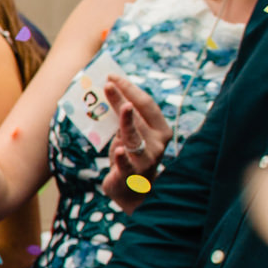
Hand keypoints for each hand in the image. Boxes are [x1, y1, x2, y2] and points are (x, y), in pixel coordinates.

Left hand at [100, 76, 171, 210]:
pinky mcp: (132, 174)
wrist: (134, 191)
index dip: (130, 89)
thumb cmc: (130, 156)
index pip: (146, 105)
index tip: (112, 77)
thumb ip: (122, 119)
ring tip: (122, 106)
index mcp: (160, 129)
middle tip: (107, 84)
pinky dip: (121, 157)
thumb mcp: (128, 135)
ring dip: (127, 122)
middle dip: (123, 99)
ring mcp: (147, 159)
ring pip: (134, 137)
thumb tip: (106, 92)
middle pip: (138, 117)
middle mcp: (158, 143)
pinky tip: (117, 151)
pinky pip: (126, 164)